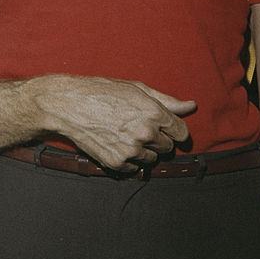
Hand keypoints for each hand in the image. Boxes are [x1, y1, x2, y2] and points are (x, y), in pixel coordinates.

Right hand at [35, 75, 193, 170]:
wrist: (68, 105)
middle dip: (157, 139)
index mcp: (153, 112)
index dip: (174, 130)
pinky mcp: (117, 163)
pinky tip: (116, 145)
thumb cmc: (101, 92)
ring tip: (124, 135)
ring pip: (152, 159)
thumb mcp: (135, 89)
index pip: (181, 132)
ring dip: (143, 151)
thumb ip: (166, 100)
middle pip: (167, 147)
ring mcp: (131, 150)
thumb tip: (191, 106)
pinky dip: (129, 161)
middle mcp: (145, 133)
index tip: (164, 127)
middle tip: (137, 127)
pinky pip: (135, 169)